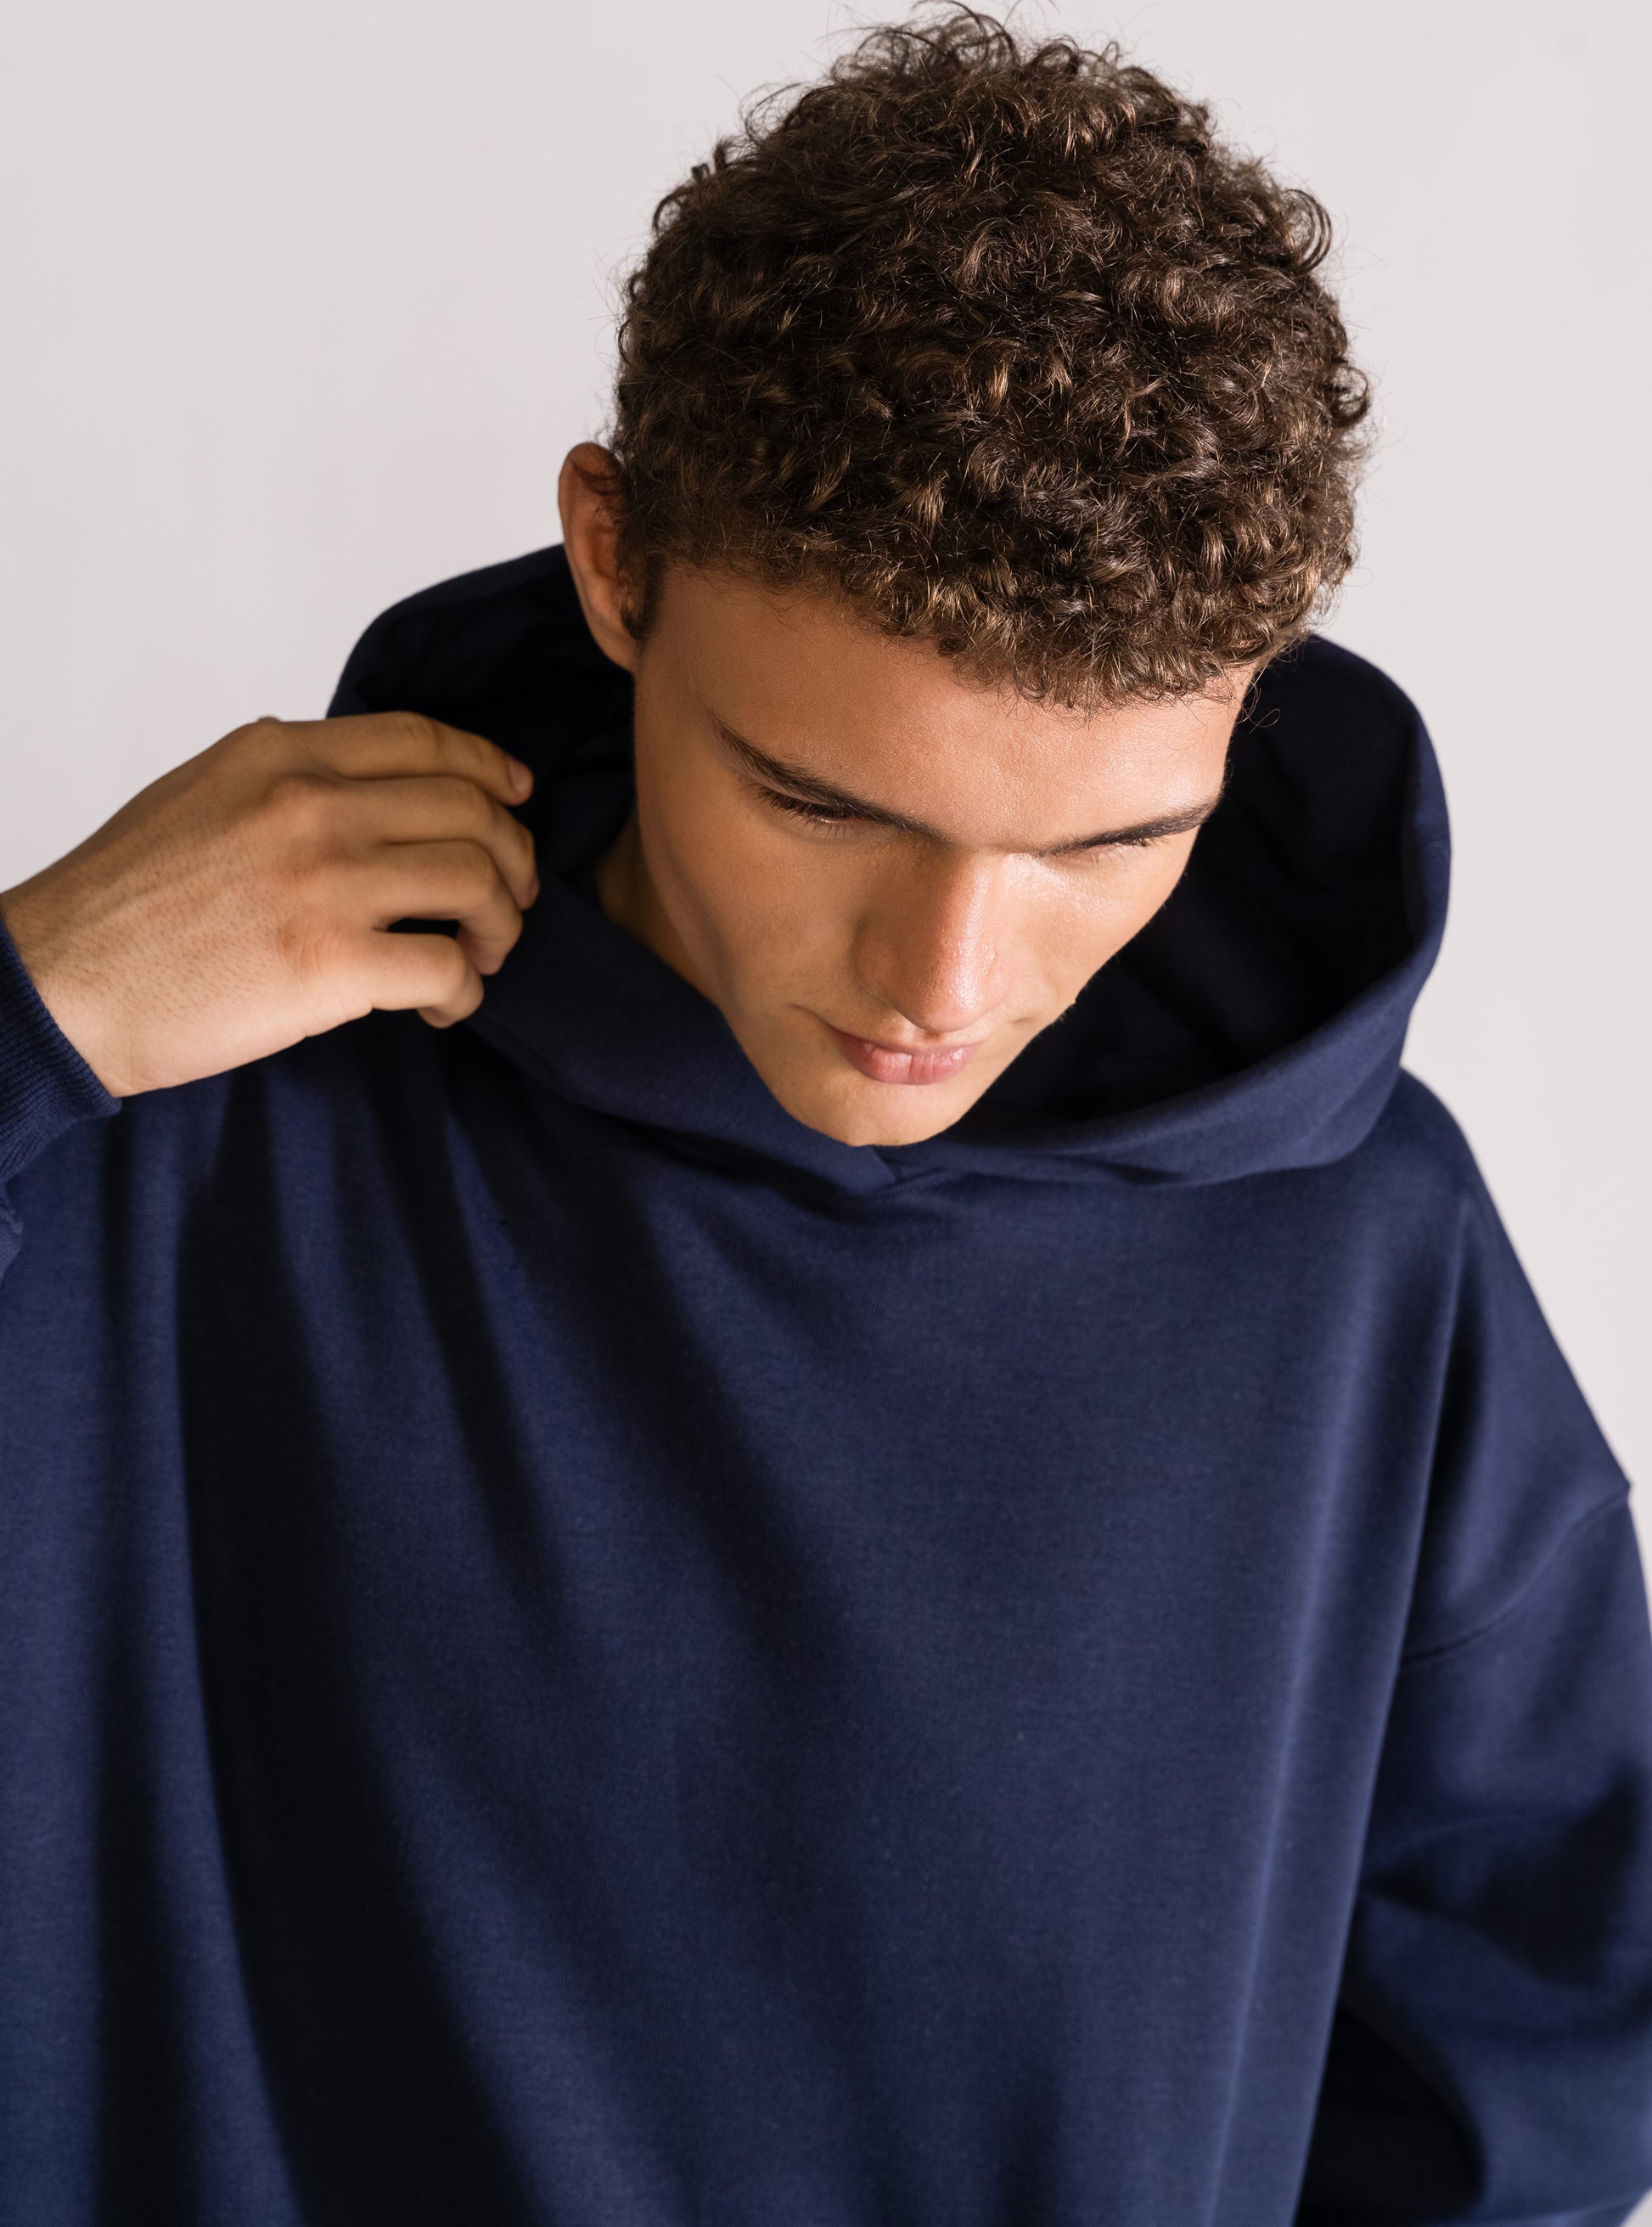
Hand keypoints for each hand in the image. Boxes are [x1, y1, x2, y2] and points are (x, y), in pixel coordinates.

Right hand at [0, 713, 538, 1096]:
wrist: (60, 981)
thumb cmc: (124, 905)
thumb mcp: (200, 794)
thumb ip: (284, 780)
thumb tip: (364, 791)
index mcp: (277, 757)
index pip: (423, 740)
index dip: (488, 770)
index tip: (514, 798)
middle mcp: (309, 807)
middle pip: (470, 811)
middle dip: (510, 859)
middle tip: (507, 901)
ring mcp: (323, 883)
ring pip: (478, 881)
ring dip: (500, 926)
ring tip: (481, 955)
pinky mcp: (330, 965)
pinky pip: (448, 968)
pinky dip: (465, 991)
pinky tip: (443, 1004)